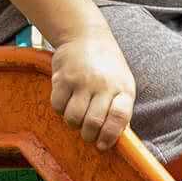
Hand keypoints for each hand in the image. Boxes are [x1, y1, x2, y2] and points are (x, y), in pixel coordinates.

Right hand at [48, 29, 136, 151]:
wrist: (86, 35)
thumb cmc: (107, 66)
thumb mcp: (122, 83)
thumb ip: (120, 108)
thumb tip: (113, 139)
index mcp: (124, 88)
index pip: (120, 117)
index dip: (110, 136)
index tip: (103, 145)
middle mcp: (104, 84)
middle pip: (94, 122)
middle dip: (89, 135)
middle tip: (87, 134)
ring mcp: (83, 81)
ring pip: (73, 118)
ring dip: (73, 124)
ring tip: (77, 116)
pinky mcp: (63, 78)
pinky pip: (58, 106)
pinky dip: (60, 110)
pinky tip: (66, 101)